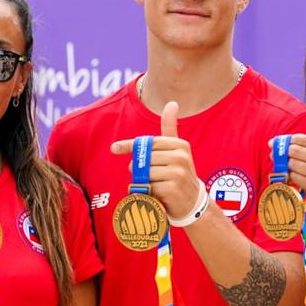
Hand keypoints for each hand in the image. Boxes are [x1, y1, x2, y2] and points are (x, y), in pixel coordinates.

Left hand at [110, 101, 202, 218]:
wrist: (192, 201)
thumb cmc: (179, 172)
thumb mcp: (176, 149)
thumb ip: (170, 128)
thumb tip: (172, 103)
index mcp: (180, 145)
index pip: (148, 142)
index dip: (130, 145)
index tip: (114, 148)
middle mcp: (181, 157)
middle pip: (144, 158)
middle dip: (138, 168)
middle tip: (145, 175)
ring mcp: (178, 173)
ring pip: (145, 172)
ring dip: (143, 180)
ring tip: (154, 184)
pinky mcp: (173, 189)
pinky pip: (148, 186)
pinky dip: (148, 191)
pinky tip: (157, 193)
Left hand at [287, 104, 305, 215]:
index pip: (301, 139)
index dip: (286, 141)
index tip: (275, 143)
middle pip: (295, 150)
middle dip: (282, 153)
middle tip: (276, 156)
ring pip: (293, 163)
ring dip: (286, 166)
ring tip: (286, 167)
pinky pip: (294, 177)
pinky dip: (290, 177)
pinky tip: (293, 178)